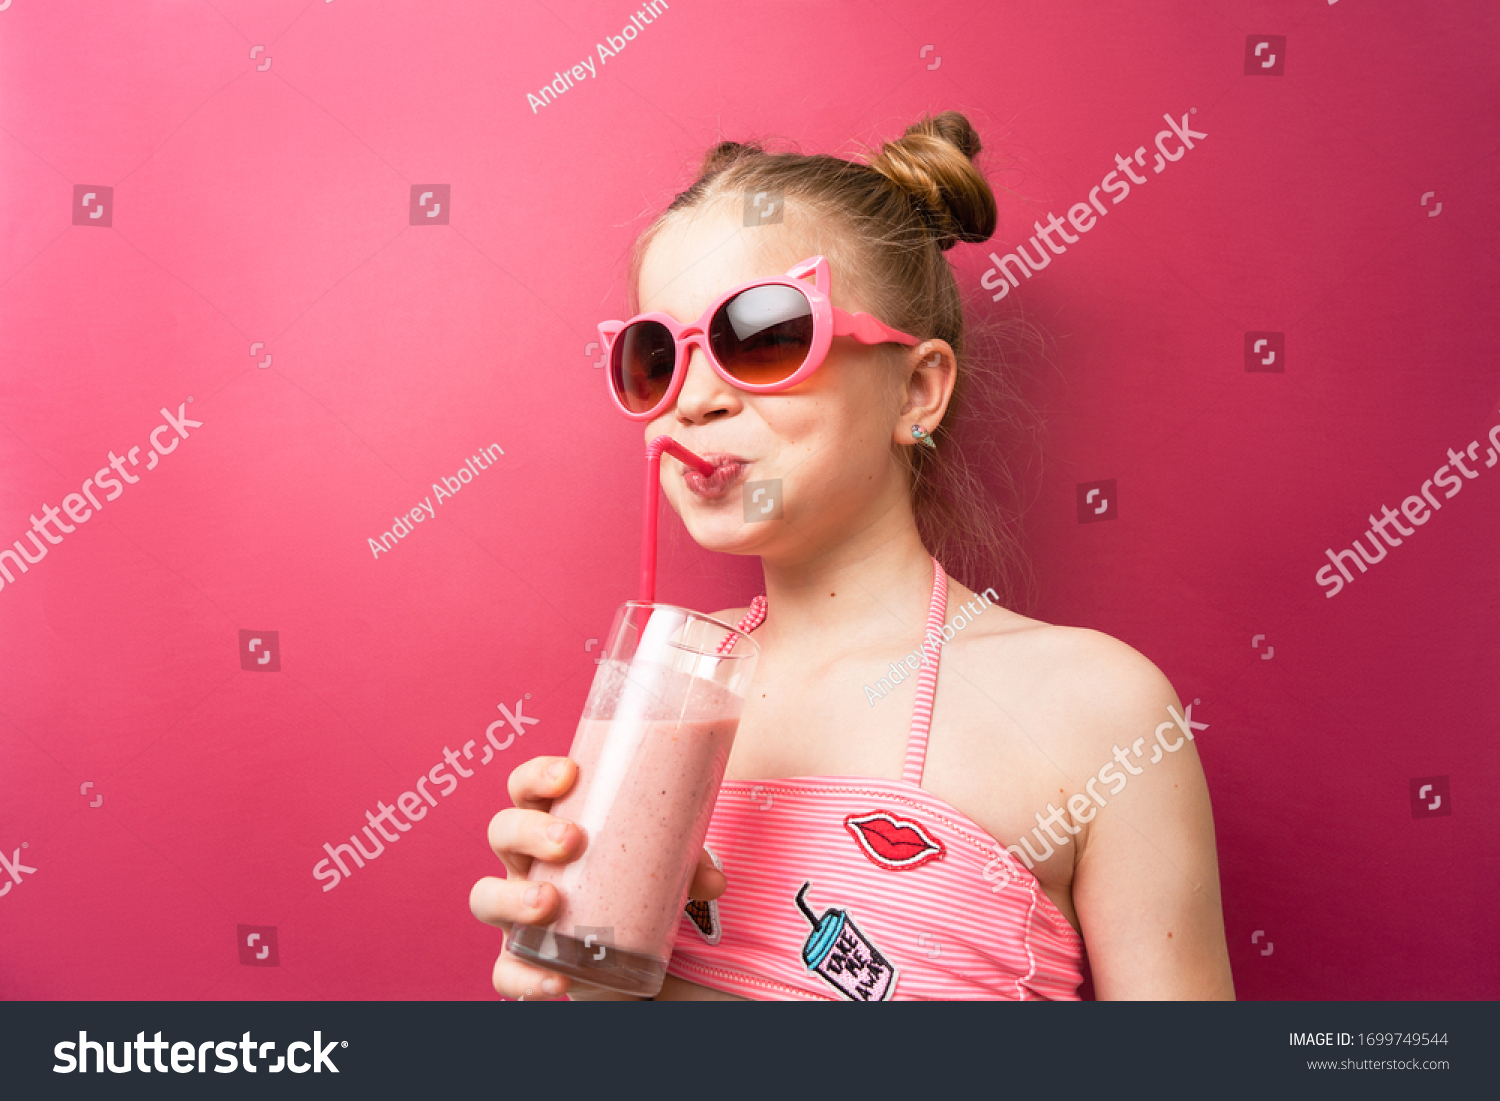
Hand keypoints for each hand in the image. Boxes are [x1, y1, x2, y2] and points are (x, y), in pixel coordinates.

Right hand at [469, 754, 727, 1000]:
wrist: (616, 949)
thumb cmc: (628, 882)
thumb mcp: (658, 865)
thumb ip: (686, 866)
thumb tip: (715, 879)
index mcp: (550, 824)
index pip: (525, 788)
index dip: (537, 775)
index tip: (569, 773)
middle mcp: (523, 863)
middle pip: (502, 831)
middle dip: (530, 829)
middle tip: (571, 838)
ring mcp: (515, 912)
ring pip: (485, 897)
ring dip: (513, 896)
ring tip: (549, 900)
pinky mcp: (520, 960)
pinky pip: (504, 971)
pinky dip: (523, 977)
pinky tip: (556, 981)